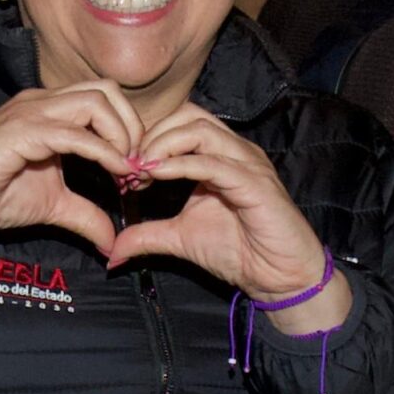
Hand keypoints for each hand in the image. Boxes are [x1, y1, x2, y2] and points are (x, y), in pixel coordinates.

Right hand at [0, 83, 141, 249]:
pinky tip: (115, 172)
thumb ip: (85, 216)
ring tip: (126, 170)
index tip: (136, 170)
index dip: (129, 130)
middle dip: (132, 127)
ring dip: (121, 135)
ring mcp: (32, 112)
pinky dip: (102, 151)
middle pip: (107, 91)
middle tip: (137, 166)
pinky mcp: (22, 131)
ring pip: (95, 102)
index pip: (105, 99)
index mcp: (51, 111)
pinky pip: (74, 133)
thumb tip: (112, 240)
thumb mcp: (52, 206)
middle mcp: (43, 102)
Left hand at [111, 105, 351, 329]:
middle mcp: (235, 151)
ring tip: (139, 171)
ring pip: (199, 130)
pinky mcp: (255, 184)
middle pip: (187, 116)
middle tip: (128, 166)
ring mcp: (247, 164)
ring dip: (162, 146)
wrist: (280, 277)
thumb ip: (148, 236)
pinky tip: (156, 176)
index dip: (147, 138)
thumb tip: (113, 248)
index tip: (123, 168)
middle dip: (151, 136)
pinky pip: (213, 162)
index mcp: (219, 156)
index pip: (179, 123)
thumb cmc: (240, 252)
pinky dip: (181, 164)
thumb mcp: (181, 239)